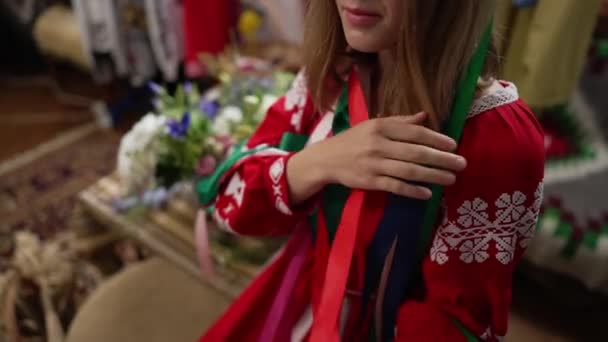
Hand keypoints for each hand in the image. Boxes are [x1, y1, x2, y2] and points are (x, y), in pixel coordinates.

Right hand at [287, 112, 465, 202]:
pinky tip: (428, 193)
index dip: (436, 138)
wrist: (326, 159)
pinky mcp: (370, 182)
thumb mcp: (373, 125)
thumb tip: (425, 116)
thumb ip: (400, 122)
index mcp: (381, 127)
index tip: (453, 145)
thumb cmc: (353, 140)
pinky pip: (395, 186)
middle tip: (461, 164)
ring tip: (451, 179)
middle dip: (441, 159)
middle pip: (416, 152)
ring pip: (409, 170)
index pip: (414, 132)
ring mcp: (374, 164)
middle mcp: (378, 144)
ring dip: (432, 175)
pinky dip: (412, 191)